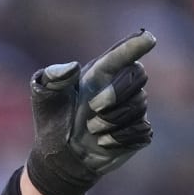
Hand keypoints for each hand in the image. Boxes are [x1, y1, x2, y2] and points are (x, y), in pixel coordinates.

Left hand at [25, 29, 156, 194]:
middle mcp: (120, 86)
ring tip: (92, 129)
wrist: (60, 157)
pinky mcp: (138, 132)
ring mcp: (132, 109)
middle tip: (93, 108)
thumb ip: (52, 77)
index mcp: (100, 72)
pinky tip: (103, 142)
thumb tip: (74, 67)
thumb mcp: (44, 97)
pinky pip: (141, 130)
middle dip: (116, 93)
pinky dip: (119, 139)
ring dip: (111, 121)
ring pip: (139, 106)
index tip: (149, 37)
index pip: (123, 53)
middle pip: (138, 75)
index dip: (136, 44)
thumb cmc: (53, 121)